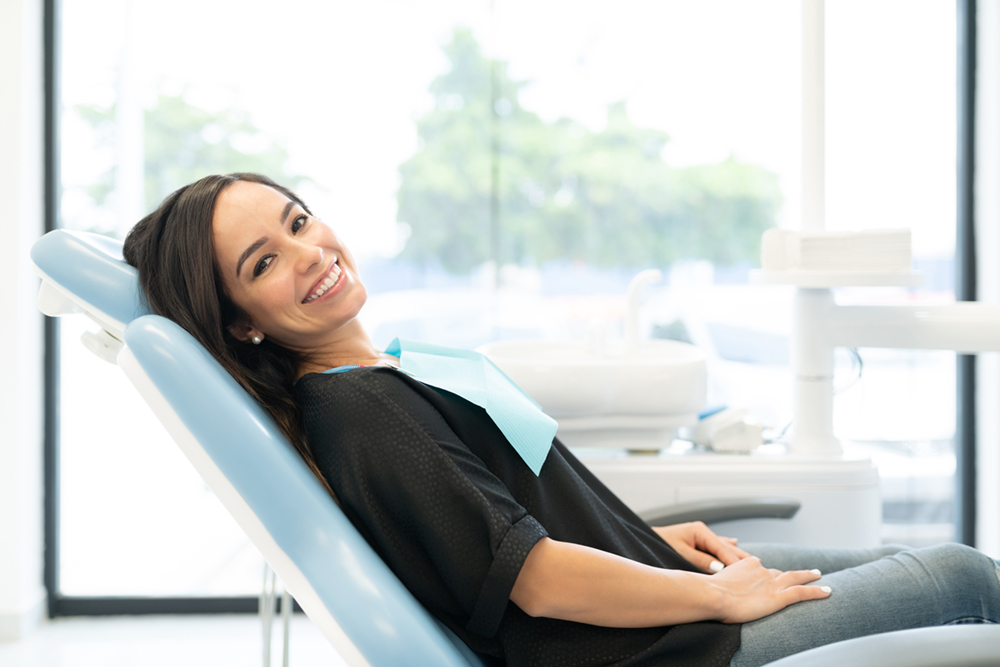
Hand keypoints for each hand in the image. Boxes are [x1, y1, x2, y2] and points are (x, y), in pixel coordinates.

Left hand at [652, 521, 750, 572]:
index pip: (722, 548)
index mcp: (700, 530)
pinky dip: (725, 548)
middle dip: (741, 557)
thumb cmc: (659, 545)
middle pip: (726, 546)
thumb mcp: (680, 553)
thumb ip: (700, 560)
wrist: (643, 540)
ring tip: (752, 563)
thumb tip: (719, 568)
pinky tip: (735, 544)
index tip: (747, 572)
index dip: (735, 561)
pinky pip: (715, 546)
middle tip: (759, 568)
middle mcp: (702, 531)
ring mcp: (700, 535)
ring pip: (723, 547)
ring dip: (735, 555)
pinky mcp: (696, 541)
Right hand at [709, 556, 830, 622]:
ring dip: (809, 576)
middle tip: (807, 571)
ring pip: (795, 578)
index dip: (766, 574)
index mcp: (746, 565)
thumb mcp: (714, 582)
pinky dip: (816, 591)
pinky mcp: (778, 597)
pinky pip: (802, 592)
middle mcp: (761, 570)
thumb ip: (720, 583)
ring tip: (819, 577)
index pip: (760, 568)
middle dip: (793, 572)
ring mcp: (771, 583)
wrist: (714, 595)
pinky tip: (827, 592)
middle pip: (780, 572)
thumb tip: (714, 589)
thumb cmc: (708, 592)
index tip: (769, 575)